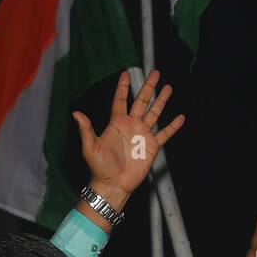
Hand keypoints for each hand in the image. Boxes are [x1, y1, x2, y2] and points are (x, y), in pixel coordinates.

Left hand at [72, 69, 183, 209]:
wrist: (113, 184)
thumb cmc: (99, 167)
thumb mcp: (90, 147)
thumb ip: (86, 130)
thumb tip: (76, 113)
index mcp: (117, 123)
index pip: (120, 100)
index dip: (123, 87)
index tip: (125, 73)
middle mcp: (131, 125)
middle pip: (141, 101)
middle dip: (148, 87)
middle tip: (155, 72)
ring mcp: (143, 135)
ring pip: (154, 113)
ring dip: (161, 100)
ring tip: (168, 87)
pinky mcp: (152, 146)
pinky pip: (165, 133)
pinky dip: (173, 126)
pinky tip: (180, 117)